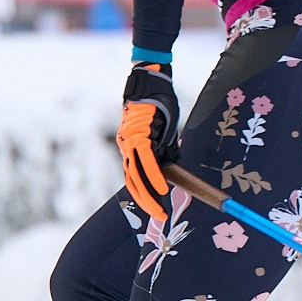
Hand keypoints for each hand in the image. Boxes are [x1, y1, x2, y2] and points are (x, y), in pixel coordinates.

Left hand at [117, 62, 177, 215]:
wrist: (151, 84)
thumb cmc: (157, 107)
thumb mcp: (163, 134)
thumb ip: (165, 152)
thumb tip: (173, 170)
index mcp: (131, 149)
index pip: (135, 177)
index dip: (143, 194)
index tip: (154, 208)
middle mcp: (128, 148)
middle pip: (134, 182)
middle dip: (145, 202)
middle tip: (158, 216)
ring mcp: (131, 143)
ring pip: (138, 176)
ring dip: (149, 196)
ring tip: (159, 210)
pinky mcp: (139, 137)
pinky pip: (147, 162)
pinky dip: (154, 177)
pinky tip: (163, 189)